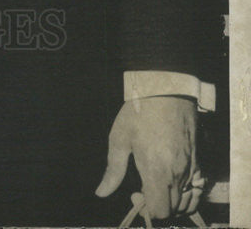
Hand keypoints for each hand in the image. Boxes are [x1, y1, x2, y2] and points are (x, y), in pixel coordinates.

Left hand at [96, 97, 202, 217]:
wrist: (166, 90)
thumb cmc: (139, 111)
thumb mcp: (120, 138)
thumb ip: (113, 170)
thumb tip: (101, 192)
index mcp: (157, 170)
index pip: (160, 211)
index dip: (146, 208)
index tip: (136, 193)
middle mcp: (178, 174)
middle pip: (173, 209)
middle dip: (158, 205)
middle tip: (143, 187)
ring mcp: (192, 168)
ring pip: (187, 201)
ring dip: (173, 200)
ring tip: (157, 184)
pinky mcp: (199, 161)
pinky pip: (198, 189)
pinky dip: (188, 193)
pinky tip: (174, 181)